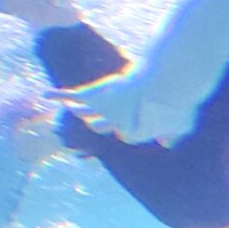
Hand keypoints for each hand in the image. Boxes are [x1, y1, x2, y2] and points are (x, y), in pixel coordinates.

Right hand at [54, 71, 195, 146]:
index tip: (135, 114)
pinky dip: (57, 95)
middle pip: (99, 125)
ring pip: (84, 112)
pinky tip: (46, 94)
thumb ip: (174, 134)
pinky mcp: (94, 95)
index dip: (129, 124)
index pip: (126, 134)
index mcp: (134, 133)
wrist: (165, 83)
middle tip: (100, 114)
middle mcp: (115, 124)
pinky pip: (71, 95)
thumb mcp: (182, 123)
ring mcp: (103, 110)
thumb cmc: (177, 103)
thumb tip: (167, 143)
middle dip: (100, 120)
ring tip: (71, 106)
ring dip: (78, 109)